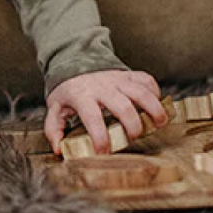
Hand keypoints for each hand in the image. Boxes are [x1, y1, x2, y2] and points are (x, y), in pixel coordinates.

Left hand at [44, 69, 167, 155]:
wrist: (74, 60)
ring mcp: (116, 79)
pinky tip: (157, 106)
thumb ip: (54, 128)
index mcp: (82, 96)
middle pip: (122, 106)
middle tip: (134, 137)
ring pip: (140, 91)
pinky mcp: (127, 74)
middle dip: (133, 125)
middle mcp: (101, 87)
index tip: (105, 152)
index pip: (92, 118)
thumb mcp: (55, 107)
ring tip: (159, 124)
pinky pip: (146, 80)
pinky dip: (155, 93)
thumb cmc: (68, 90)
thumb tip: (58, 149)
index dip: (100, 137)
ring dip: (153, 108)